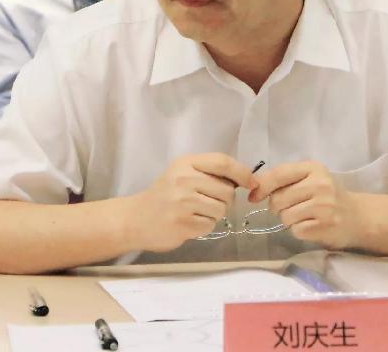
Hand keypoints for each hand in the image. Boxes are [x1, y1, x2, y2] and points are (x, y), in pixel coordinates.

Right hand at [130, 153, 257, 251]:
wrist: (135, 219)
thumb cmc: (164, 195)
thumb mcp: (182, 174)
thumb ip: (208, 172)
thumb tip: (245, 179)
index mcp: (185, 163)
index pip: (222, 162)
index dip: (242, 172)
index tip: (252, 183)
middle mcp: (184, 179)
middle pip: (227, 190)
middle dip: (225, 199)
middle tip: (207, 202)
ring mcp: (182, 202)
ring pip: (221, 209)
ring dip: (214, 214)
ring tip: (196, 212)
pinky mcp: (182, 223)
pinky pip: (210, 225)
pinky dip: (204, 226)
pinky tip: (189, 222)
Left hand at [248, 160, 353, 248]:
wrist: (358, 216)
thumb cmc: (328, 196)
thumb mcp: (310, 179)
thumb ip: (285, 179)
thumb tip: (253, 188)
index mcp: (313, 168)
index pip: (279, 174)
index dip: (261, 186)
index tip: (253, 197)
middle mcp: (320, 184)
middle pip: (278, 199)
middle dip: (278, 207)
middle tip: (292, 207)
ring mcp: (324, 206)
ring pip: (285, 216)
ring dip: (289, 220)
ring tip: (304, 216)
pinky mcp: (325, 226)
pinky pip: (296, 230)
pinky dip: (299, 231)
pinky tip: (312, 226)